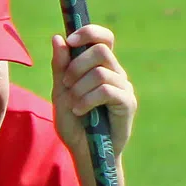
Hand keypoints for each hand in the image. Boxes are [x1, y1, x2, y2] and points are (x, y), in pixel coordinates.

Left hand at [51, 24, 136, 160]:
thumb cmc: (74, 124)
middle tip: (66, 83)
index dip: (89, 33)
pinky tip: (80, 111)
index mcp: (100, 66)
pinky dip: (87, 99)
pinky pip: (107, 90)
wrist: (84, 152)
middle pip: (101, 50)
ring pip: (100, 72)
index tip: (71, 41)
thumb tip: (58, 38)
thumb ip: (60, 67)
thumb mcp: (60, 92)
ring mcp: (124, 88)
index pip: (103, 37)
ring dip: (79, 87)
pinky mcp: (127, 103)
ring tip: (73, 104)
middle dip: (77, 65)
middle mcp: (115, 73)